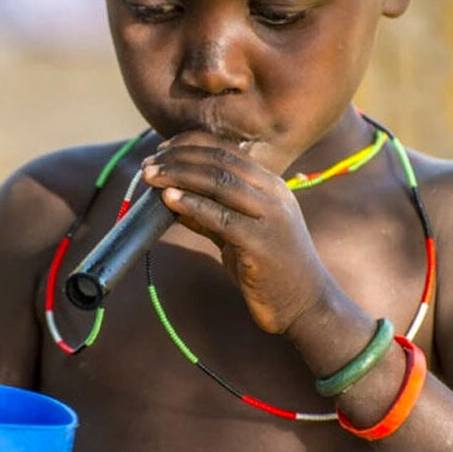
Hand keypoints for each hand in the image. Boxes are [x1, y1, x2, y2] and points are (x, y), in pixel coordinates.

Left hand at [141, 131, 335, 334]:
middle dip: (178, 158)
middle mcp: (274, 194)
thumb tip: (173, 199)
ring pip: (220, 183)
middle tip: (147, 164)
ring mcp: (270, 217)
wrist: (305, 305)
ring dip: (179, 175)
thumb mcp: (239, 234)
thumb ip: (211, 215)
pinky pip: (222, 217)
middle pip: (220, 161)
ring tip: (150, 176)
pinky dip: (193, 204)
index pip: (227, 151)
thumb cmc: (270, 270)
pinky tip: (169, 200)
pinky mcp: (262, 243)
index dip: (190, 145)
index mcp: (271, 186)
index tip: (161, 150)